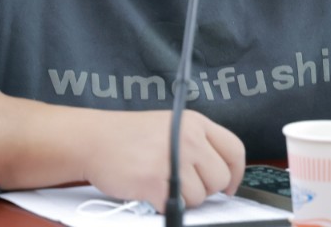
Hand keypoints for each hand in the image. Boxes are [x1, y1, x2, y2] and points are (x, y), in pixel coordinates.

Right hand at [83, 109, 245, 211]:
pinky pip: (176, 206)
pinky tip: (151, 190)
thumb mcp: (171, 125)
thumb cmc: (129, 136)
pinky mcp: (154, 182)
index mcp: (194, 122)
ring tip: (162, 183)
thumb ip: (197, 143)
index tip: (230, 186)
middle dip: (205, 189)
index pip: (235, 149)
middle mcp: (187, 139)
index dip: (237, 173)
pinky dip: (164, 205)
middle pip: (220, 178)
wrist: (93, 139)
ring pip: (199, 197)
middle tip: (185, 184)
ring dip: (183, 198)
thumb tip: (220, 173)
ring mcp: (172, 160)